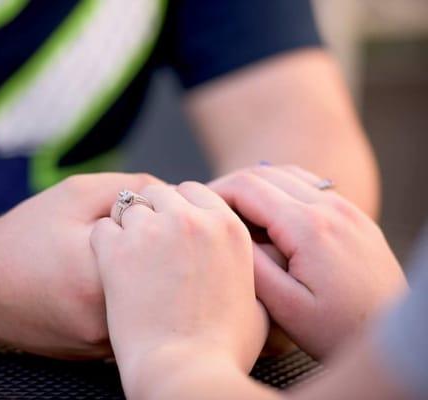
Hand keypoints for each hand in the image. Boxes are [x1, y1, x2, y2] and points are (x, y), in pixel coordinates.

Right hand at [0, 173, 160, 358]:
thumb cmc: (24, 235)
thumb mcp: (77, 194)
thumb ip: (133, 187)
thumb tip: (178, 196)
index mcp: (102, 276)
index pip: (168, 243)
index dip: (165, 221)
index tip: (154, 212)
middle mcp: (106, 320)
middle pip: (165, 278)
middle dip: (161, 252)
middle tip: (141, 237)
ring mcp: (101, 344)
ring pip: (153, 305)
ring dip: (150, 280)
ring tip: (116, 260)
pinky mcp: (96, 355)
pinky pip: (133, 322)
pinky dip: (134, 302)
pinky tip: (113, 283)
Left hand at [90, 182, 267, 395]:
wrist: (183, 370)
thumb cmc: (222, 349)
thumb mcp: (256, 308)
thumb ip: (250, 278)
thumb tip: (255, 274)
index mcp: (228, 228)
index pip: (196, 191)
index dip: (182, 210)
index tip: (175, 230)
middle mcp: (192, 220)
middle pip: (162, 194)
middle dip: (155, 213)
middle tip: (150, 245)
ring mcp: (152, 231)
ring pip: (130, 207)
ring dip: (129, 227)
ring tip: (130, 259)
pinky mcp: (117, 249)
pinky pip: (103, 227)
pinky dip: (103, 242)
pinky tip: (110, 266)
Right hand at [210, 165, 406, 358]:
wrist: (389, 335)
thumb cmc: (338, 329)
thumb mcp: (285, 306)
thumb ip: (251, 264)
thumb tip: (224, 230)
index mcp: (308, 227)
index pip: (247, 187)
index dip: (214, 192)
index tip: (196, 207)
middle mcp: (330, 207)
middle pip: (264, 173)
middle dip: (230, 185)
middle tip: (207, 206)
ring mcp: (346, 208)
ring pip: (287, 174)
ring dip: (255, 184)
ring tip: (233, 209)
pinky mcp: (354, 216)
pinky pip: (308, 186)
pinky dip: (280, 189)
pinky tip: (268, 212)